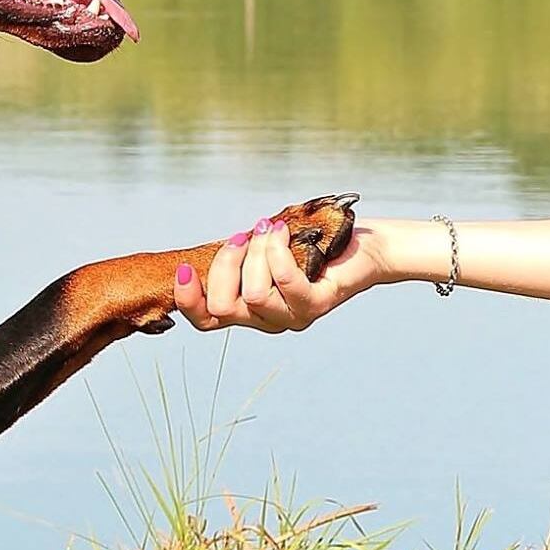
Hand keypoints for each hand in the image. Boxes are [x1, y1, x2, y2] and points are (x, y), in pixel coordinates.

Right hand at [172, 211, 383, 333]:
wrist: (366, 248)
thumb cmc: (313, 244)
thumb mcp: (266, 249)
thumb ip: (240, 255)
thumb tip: (210, 247)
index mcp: (250, 310)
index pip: (205, 320)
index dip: (187, 299)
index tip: (183, 268)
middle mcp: (269, 320)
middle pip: (222, 307)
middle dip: (225, 263)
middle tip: (243, 236)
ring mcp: (293, 317)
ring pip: (253, 294)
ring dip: (256, 253)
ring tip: (271, 229)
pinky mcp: (317, 305)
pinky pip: (285, 282)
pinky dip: (278, 251)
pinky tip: (283, 231)